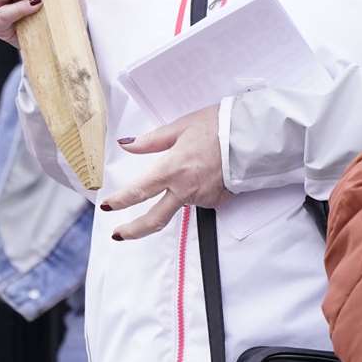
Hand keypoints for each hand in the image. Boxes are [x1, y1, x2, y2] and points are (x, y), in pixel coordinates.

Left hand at [99, 106, 228, 238]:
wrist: (253, 136)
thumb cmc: (219, 126)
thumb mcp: (181, 126)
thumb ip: (152, 141)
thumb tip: (128, 145)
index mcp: (173, 169)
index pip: (139, 191)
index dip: (120, 201)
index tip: (107, 207)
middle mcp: (185, 189)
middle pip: (155, 219)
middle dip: (134, 230)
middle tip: (119, 235)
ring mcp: (203, 198)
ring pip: (180, 204)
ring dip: (177, 194)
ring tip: (194, 165)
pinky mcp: (218, 201)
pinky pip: (199, 199)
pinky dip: (196, 190)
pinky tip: (205, 172)